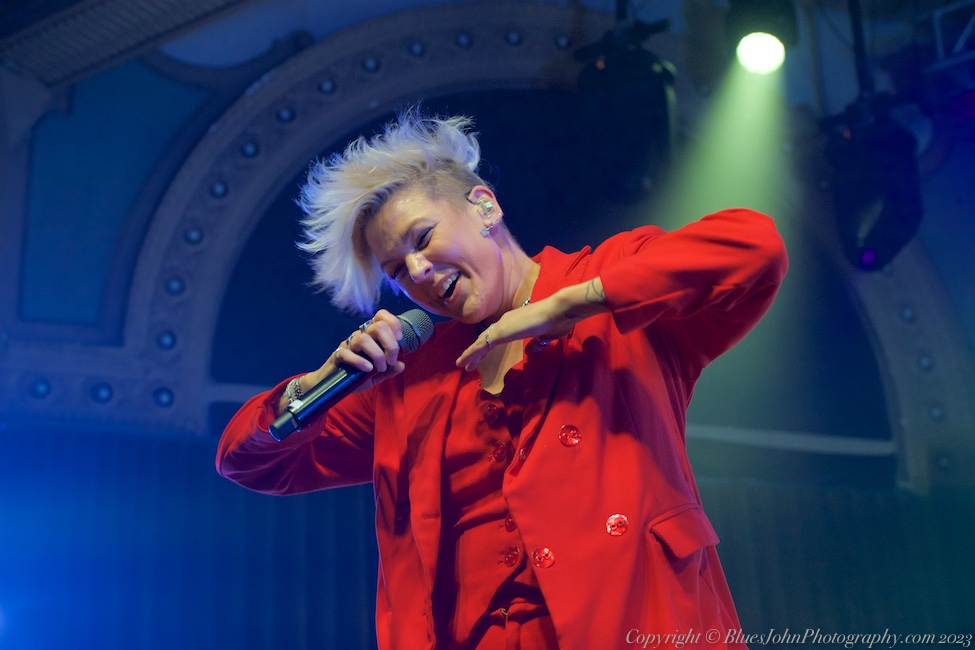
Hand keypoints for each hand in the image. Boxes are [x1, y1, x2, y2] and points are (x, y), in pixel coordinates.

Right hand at [277, 310, 405, 413]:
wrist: (334, 385)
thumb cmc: (357, 376)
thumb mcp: (377, 375)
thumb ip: (390, 370)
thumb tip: (401, 365)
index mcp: (371, 335)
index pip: (381, 316)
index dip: (393, 323)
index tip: (399, 339)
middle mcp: (360, 335)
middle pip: (378, 326)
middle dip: (390, 344)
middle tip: (391, 360)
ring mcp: (348, 344)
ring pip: (364, 339)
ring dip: (377, 355)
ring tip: (379, 368)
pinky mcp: (338, 355)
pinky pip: (347, 353)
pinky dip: (360, 361)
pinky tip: (367, 369)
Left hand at [456, 279, 607, 370]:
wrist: (560, 310)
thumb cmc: (557, 321)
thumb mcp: (545, 337)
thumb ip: (535, 344)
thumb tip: (528, 353)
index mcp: (515, 321)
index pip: (497, 335)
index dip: (488, 346)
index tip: (482, 355)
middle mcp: (505, 321)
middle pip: (485, 338)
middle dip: (476, 351)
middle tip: (467, 363)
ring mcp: (502, 325)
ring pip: (481, 342)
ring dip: (471, 354)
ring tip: (461, 364)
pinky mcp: (502, 332)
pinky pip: (482, 345)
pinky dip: (472, 353)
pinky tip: (465, 361)